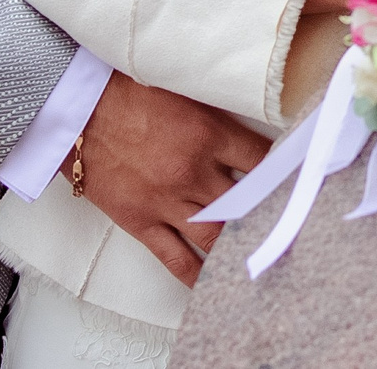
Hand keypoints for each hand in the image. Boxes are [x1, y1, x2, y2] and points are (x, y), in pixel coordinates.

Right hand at [72, 73, 271, 285]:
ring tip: (260, 259)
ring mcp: (168, 202)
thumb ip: (216, 113)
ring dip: (238, 248)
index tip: (297, 182)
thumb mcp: (184, 90)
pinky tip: (212, 285)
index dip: (283, 173)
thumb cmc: (127, 90)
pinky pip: (174, 258)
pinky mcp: (142, 222)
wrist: (78, 108)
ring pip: (215, 237)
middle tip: (289, 231)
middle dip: (268, 217)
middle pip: (245, 204)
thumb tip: (246, 123)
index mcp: (210, 135)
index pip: (262, 161)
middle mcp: (194, 173)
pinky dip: (194, 276)